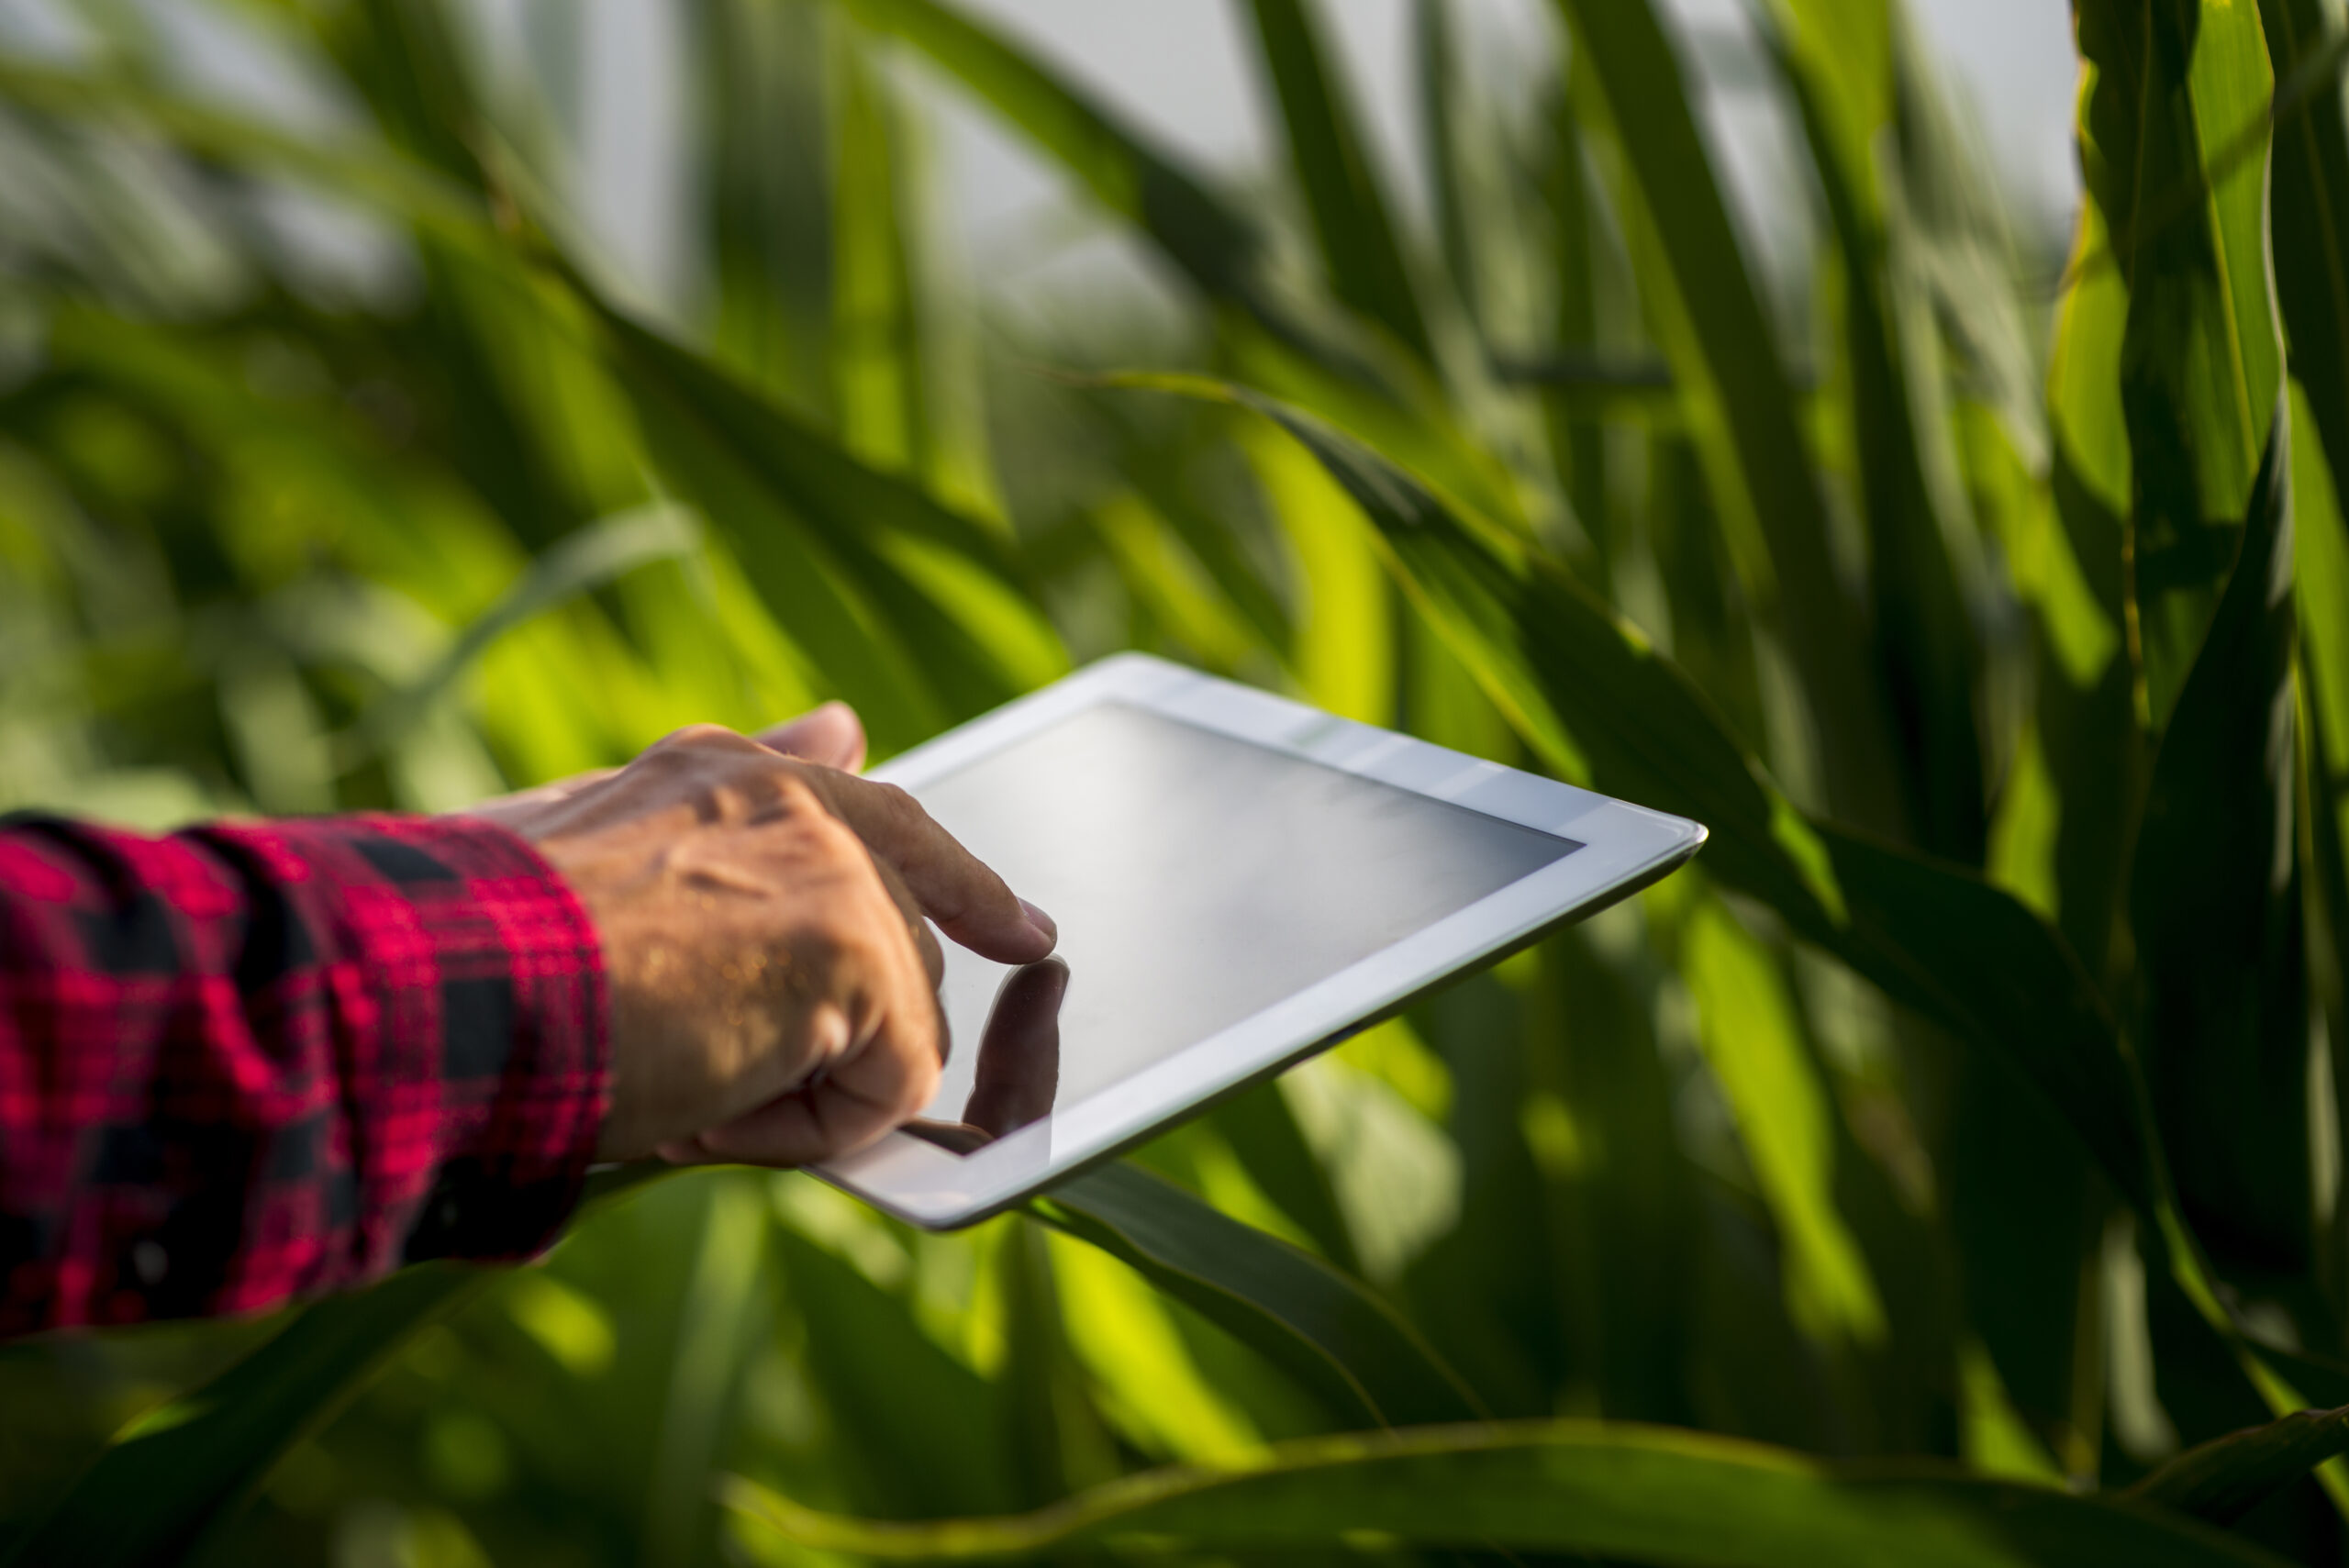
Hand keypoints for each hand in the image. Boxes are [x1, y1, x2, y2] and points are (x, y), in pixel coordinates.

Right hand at [466, 706, 1055, 1165]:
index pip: (883, 819)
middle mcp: (796, 798)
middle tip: (681, 1064)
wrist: (436, 987)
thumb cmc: (482, 948)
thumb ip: (738, 802)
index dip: (962, 885)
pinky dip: (807, 1129)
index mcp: (731, 773)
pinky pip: (890, 1086)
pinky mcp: (854, 952)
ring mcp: (835, 870)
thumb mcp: (602, 862)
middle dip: (827, 1036)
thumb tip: (846, 723)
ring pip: (893, 1027)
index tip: (1026, 935)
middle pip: (898, 951)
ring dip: (796, 1084)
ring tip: (670, 1073)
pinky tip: (704, 1100)